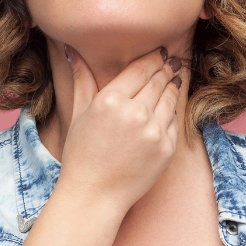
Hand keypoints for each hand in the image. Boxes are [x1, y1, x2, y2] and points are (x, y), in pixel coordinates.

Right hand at [55, 46, 182, 215]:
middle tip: (171, 60)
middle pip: (158, 80)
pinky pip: (174, 121)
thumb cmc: (82, 154)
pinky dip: (172, 111)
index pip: (140, 69)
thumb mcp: (79, 113)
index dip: (153, 58)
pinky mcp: (167, 149)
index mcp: (111, 101)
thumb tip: (71, 50)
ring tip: (175, 77)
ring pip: (170, 98)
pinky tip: (169, 105)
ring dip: (173, 85)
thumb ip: (82, 79)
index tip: (160, 51)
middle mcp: (135, 114)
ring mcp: (154, 132)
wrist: (94, 196)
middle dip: (166, 68)